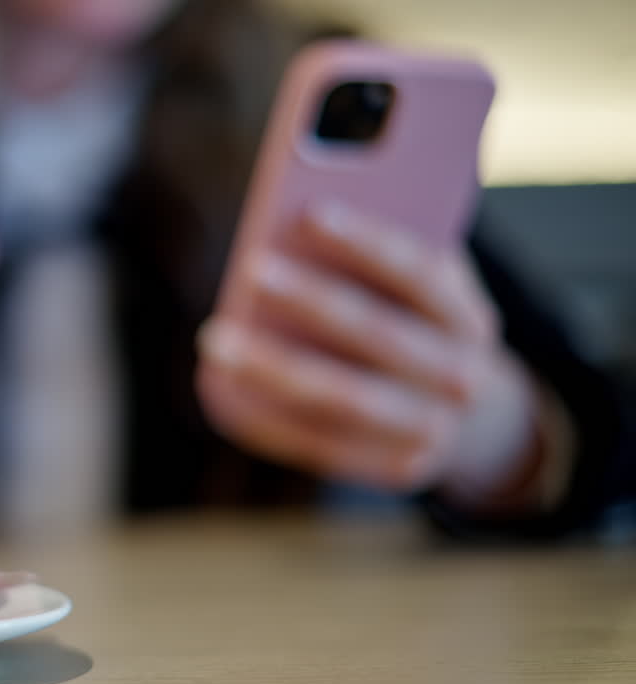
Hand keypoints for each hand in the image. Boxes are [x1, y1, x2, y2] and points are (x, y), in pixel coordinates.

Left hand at [196, 200, 541, 507]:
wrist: (457, 412)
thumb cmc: (407, 322)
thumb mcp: (412, 284)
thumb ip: (372, 256)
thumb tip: (295, 223)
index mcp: (469, 318)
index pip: (422, 273)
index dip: (368, 242)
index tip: (310, 213)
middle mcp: (461, 378)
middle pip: (379, 333)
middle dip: (314, 299)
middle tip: (253, 268)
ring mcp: (430, 430)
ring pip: (344, 398)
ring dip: (274, 367)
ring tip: (215, 337)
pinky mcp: (395, 468)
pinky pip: (319, 444)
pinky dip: (267, 416)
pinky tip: (221, 384)